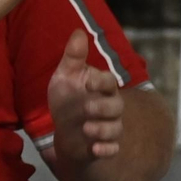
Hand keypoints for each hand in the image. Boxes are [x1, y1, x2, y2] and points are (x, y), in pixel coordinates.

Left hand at [47, 29, 122, 160]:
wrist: (64, 128)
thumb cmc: (68, 97)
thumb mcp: (66, 75)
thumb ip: (73, 56)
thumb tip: (78, 31)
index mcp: (101, 87)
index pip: (110, 81)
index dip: (102, 81)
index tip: (88, 81)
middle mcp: (109, 107)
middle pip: (116, 107)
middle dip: (103, 108)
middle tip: (86, 108)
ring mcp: (108, 127)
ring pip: (115, 129)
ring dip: (103, 130)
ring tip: (86, 129)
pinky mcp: (103, 145)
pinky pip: (111, 149)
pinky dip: (105, 150)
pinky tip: (95, 149)